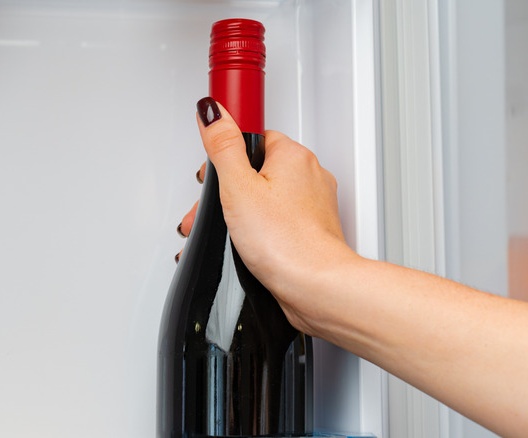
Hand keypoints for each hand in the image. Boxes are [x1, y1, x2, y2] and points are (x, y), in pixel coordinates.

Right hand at [179, 98, 359, 335]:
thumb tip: (212, 112)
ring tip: (230, 234)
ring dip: (242, 214)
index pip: (254, 139)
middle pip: (258, 171)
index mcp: (293, 156)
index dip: (226, 157)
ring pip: (267, 198)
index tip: (214, 171)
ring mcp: (313, 205)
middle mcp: (309, 176)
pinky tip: (249, 248)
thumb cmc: (286, 241)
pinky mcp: (311, 231)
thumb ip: (222, 145)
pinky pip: (278, 221)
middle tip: (214, 210)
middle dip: (229, 192)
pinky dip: (261, 231)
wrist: (316, 286)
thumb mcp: (237, 186)